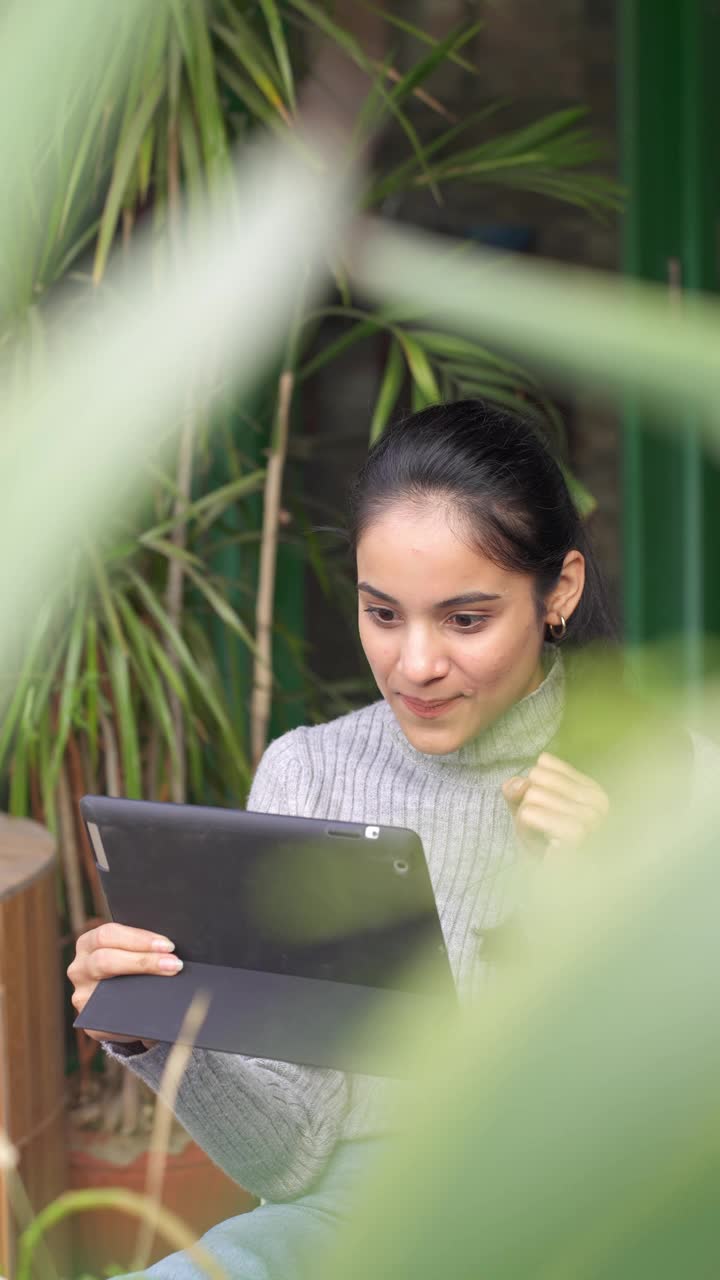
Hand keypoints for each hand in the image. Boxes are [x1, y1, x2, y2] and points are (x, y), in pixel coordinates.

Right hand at [67, 922, 181, 1046]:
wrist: (125, 1002)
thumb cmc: (132, 966)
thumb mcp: (132, 951)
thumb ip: (142, 947)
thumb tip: (167, 950)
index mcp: (88, 943)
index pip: (107, 934)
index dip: (139, 938)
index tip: (167, 945)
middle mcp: (79, 968)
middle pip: (105, 960)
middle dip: (143, 961)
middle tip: (174, 964)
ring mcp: (82, 995)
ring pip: (105, 989)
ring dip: (141, 984)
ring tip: (170, 982)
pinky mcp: (90, 1020)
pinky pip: (110, 1017)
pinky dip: (135, 1011)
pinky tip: (156, 1007)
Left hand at [502, 752, 609, 854]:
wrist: (553, 888)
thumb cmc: (544, 848)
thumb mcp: (528, 810)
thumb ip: (518, 791)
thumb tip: (517, 784)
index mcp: (593, 791)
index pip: (544, 763)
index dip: (529, 787)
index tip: (543, 813)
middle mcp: (600, 804)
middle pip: (538, 777)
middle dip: (526, 803)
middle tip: (540, 830)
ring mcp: (594, 822)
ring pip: (534, 795)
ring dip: (525, 817)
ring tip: (539, 837)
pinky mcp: (580, 840)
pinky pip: (535, 813)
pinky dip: (527, 822)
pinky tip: (533, 833)